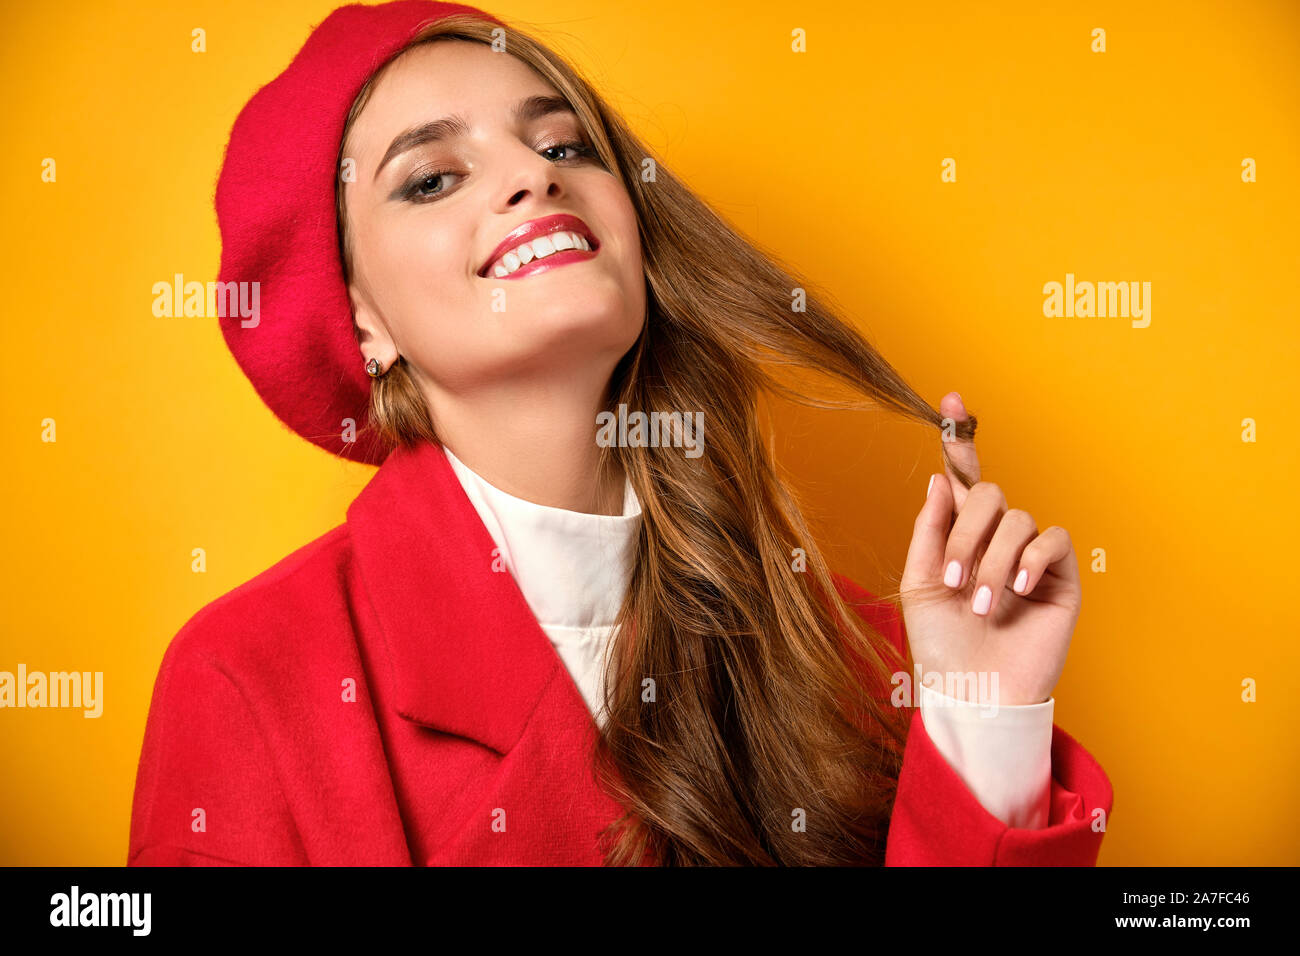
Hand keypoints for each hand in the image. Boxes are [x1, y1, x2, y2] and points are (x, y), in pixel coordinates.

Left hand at [899, 392, 1081, 705]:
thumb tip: (940, 480)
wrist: (973, 693)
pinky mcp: (1061, 577)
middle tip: (954, 581)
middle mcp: (997, 539)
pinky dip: (1030, 560)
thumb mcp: (919, 584)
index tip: (953, 400)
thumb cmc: (942, 646)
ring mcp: (1031, 556)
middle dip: (966, 534)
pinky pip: (1053, 539)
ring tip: (980, 605)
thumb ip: (930, 530)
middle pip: (991, 495)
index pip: (964, 480)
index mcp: (960, 536)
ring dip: (992, 562)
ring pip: (1018, 520)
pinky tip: (1017, 591)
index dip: (961, 441)